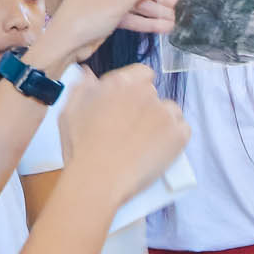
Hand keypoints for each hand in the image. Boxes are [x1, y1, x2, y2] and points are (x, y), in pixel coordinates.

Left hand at [33, 0, 177, 68]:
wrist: (65, 44)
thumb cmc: (83, 18)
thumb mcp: (117, 2)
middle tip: (177, 5)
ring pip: (137, 1)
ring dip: (155, 10)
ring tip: (175, 19)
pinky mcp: (109, 16)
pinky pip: (132, 15)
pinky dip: (146, 21)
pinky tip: (163, 27)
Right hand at [59, 64, 190, 207]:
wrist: (97, 179)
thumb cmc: (80, 149)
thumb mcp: (70, 112)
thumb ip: (82, 88)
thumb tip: (90, 75)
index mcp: (120, 83)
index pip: (142, 73)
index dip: (137, 88)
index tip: (129, 105)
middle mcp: (145, 93)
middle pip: (154, 95)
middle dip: (146, 108)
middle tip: (133, 130)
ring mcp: (164, 113)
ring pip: (171, 111)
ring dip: (162, 122)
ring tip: (146, 143)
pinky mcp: (178, 134)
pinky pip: (183, 129)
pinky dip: (175, 138)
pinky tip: (158, 150)